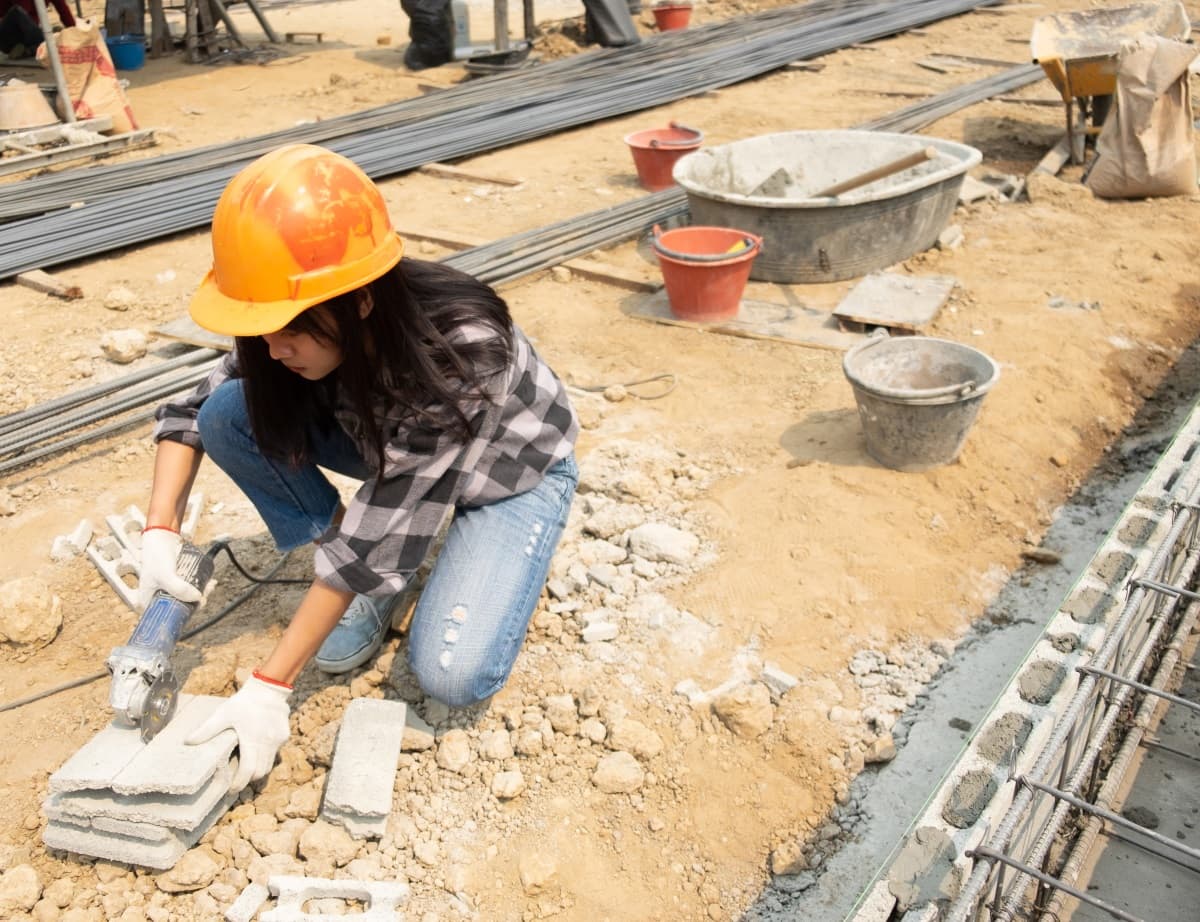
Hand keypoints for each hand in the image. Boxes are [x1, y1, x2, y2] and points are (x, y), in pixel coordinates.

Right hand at [137, 528, 202, 611]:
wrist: (161, 537)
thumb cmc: (157, 556)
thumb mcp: (165, 575)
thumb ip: (179, 588)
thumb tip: (197, 599)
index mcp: (148, 602)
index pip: (166, 618)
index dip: (182, 616)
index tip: (196, 608)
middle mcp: (157, 598)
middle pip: (179, 608)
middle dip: (195, 603)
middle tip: (206, 594)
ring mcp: (168, 590)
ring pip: (187, 598)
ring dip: (200, 594)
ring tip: (209, 586)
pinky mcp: (177, 582)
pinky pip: (189, 589)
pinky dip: (200, 587)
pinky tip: (209, 583)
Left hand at [186, 673, 291, 791]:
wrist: (269, 688)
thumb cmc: (244, 702)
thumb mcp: (223, 714)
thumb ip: (207, 730)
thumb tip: (187, 742)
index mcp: (252, 739)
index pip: (248, 770)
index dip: (239, 783)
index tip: (231, 789)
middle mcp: (268, 742)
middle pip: (260, 772)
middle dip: (248, 779)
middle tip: (236, 780)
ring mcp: (278, 740)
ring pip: (269, 765)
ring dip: (258, 770)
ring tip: (246, 768)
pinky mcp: (284, 736)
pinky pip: (274, 753)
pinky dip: (265, 756)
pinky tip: (257, 750)